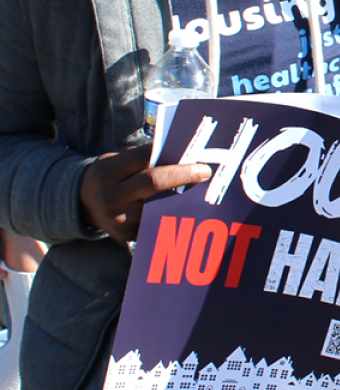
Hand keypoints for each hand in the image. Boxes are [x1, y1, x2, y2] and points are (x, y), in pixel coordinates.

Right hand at [79, 145, 211, 242]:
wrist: (85, 205)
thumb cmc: (110, 176)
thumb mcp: (116, 160)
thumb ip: (142, 156)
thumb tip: (180, 155)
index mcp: (106, 173)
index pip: (142, 158)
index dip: (167, 154)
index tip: (192, 154)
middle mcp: (111, 197)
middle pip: (153, 182)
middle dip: (182, 175)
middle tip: (204, 171)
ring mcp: (120, 220)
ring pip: (160, 205)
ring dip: (183, 195)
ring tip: (202, 187)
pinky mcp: (130, 235)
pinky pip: (158, 221)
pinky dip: (175, 211)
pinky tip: (189, 204)